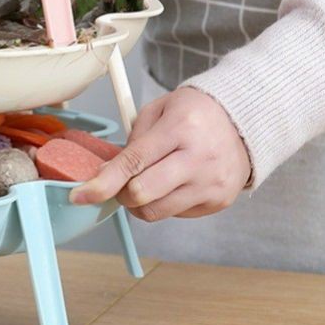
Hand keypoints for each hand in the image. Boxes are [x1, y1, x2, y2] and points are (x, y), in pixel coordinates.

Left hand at [69, 87, 251, 220]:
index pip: (133, 162)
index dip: (102, 183)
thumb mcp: (158, 110)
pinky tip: (172, 182)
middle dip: (119, 193)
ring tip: (146, 181)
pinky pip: (175, 214)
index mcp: (180, 128)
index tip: (80, 195)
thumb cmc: (195, 113)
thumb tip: (106, 173)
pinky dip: (164, 202)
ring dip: (139, 202)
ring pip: (156, 211)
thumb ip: (132, 141)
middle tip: (118, 183)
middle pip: (142, 194)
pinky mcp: (218, 201)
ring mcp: (211, 184)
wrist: (244, 122)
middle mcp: (198, 159)